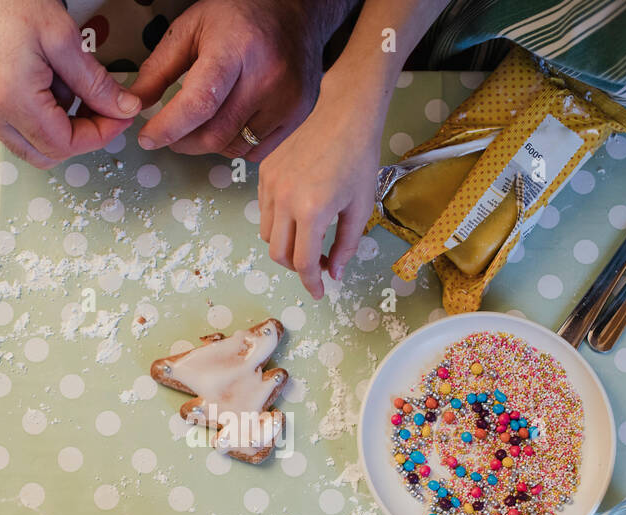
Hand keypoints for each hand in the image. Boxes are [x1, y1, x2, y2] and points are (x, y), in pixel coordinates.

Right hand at [0, 0, 139, 167]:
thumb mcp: (60, 35)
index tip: (119, 116)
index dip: (99, 135)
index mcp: (10, 98)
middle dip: (79, 136)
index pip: (64, 144)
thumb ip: (94, 81)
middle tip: (101, 108)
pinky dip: (34, 114)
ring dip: (56, 125)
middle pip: (45, 154)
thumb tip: (123, 108)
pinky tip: (42, 79)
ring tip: (65, 81)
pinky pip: (9, 125)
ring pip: (27, 143)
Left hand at [126, 0, 343, 159]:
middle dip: (183, 141)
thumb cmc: (239, 16)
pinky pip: (256, 151)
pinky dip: (235, 145)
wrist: (295, 10)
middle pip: (215, 134)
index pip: (200, 104)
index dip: (169, 127)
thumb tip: (134, 104)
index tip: (148, 137)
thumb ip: (159, 68)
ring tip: (201, 123)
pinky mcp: (298, 115)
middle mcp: (267, 77)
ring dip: (208, 144)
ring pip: (233, 147)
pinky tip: (229, 123)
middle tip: (169, 133)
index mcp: (237, 49)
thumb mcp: (191, 28)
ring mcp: (288, 99)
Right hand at [258, 73, 383, 297]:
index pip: (303, 262)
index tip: (320, 290)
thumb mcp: (360, 208)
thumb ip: (346, 246)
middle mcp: (284, 199)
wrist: (344, 114)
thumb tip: (333, 274)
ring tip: (309, 240)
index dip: (311, 282)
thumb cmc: (359, 158)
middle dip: (297, 268)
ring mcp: (270, 184)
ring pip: (268, 234)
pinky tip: (300, 215)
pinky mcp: (265, 172)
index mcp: (312, 211)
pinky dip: (279, 223)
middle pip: (279, 254)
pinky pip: (265, 210)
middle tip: (319, 265)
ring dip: (286, 246)